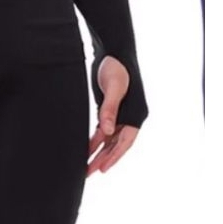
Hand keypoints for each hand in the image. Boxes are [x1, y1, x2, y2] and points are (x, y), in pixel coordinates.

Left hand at [87, 56, 138, 176]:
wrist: (113, 50)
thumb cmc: (116, 67)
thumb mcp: (114, 87)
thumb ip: (110, 109)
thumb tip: (107, 132)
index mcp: (136, 114)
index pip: (125, 142)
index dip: (114, 157)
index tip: (102, 169)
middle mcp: (130, 117)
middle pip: (116, 144)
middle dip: (103, 159)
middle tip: (89, 173)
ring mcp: (120, 114)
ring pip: (109, 139)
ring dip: (98, 151)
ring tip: (85, 166)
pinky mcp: (110, 109)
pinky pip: (103, 130)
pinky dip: (96, 139)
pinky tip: (86, 148)